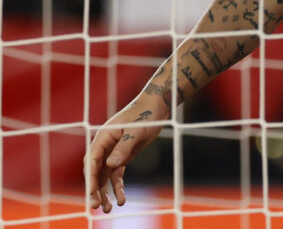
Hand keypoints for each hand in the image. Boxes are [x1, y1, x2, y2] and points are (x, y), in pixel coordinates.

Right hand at [84, 96, 165, 212]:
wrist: (156, 108)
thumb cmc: (145, 116)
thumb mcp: (135, 131)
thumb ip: (123, 147)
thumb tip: (110, 165)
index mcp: (103, 138)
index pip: (92, 161)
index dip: (91, 178)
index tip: (91, 193)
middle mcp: (104, 146)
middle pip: (95, 172)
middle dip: (94, 190)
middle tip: (96, 207)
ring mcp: (113, 152)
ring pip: (104, 177)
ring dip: (104, 193)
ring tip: (107, 210)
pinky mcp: (123, 156)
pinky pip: (116, 175)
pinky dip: (117, 188)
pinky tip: (121, 200)